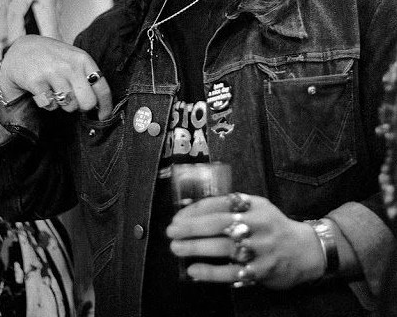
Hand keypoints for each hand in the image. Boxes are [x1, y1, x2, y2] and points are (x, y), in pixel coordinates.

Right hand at [0, 35, 111, 119]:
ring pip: (70, 106)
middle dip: (83, 107)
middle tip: (75, 101)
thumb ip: (86, 76)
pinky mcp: (36, 82)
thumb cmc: (53, 58)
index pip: (102, 87)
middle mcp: (70, 65)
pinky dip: (48, 104)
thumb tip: (100, 104)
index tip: (104, 116)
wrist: (22, 49)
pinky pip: (50, 106)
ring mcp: (53, 73)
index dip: (106, 106)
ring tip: (57, 92)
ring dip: (64, 105)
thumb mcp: (73, 59)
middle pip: (88, 102)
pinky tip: (44, 91)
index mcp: (83, 59)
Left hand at [167, 194, 325, 287]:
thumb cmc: (272, 226)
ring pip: (224, 247)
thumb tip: (193, 210)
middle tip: (171, 231)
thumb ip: (231, 206)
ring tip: (176, 248)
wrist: (304, 250)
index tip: (178, 216)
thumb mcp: (257, 207)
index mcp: (254, 205)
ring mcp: (260, 249)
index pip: (220, 203)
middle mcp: (258, 224)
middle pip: (220, 223)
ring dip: (197, 248)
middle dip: (192, 227)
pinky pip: (232, 273)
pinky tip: (194, 271)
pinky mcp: (261, 271)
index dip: (196, 210)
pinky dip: (211, 272)